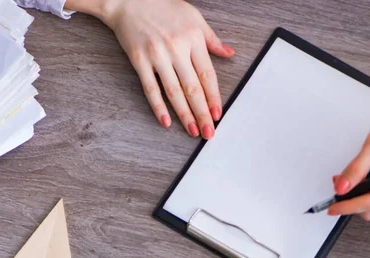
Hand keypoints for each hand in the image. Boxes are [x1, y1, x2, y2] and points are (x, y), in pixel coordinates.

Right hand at [100, 0, 234, 137]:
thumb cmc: (162, 6)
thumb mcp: (193, 17)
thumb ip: (211, 39)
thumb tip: (230, 54)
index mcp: (193, 39)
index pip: (207, 75)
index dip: (214, 98)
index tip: (218, 114)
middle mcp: (177, 48)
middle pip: (193, 88)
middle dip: (202, 113)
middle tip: (209, 132)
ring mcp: (157, 55)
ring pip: (174, 92)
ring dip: (185, 115)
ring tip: (193, 131)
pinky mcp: (139, 60)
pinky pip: (151, 88)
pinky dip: (158, 107)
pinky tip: (166, 121)